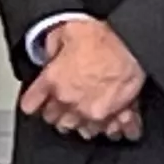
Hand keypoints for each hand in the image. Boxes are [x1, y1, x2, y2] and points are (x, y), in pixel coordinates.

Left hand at [18, 17, 146, 141]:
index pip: (30, 104)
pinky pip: (108, 132)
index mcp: (53, 80)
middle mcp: (68, 100)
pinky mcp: (113, 115)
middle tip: (62, 104)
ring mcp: (90, 111)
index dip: (33, 101)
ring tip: (85, 113)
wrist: (132, 45)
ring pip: (77, 129)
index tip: (36, 101)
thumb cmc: (102, 38)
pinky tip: (110, 123)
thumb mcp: (66, 31)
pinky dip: (109, 128)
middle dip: (56, 112)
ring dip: (80, 122)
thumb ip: (51, 45)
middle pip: (53, 119)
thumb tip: (49, 51)